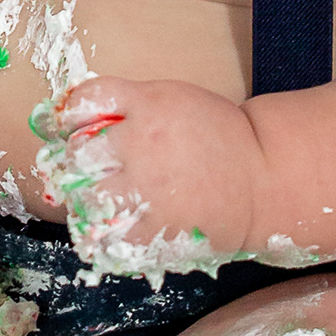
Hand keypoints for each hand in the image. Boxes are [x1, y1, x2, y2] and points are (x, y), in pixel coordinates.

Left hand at [28, 78, 269, 284]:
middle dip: (79, 160)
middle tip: (90, 168)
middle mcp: (141, 144)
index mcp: (148, 105)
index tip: (74, 127)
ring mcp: (145, 189)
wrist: (264, 180)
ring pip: (85, 196)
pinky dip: (100, 233)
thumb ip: (131, 105)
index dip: (71, 116)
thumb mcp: (175, 100)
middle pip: (79, 151)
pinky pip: (106, 235)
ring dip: (86, 198)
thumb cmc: (219, 136)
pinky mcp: (152, 228)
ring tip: (100, 198)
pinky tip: (111, 225)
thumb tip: (80, 118)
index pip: (85, 101)